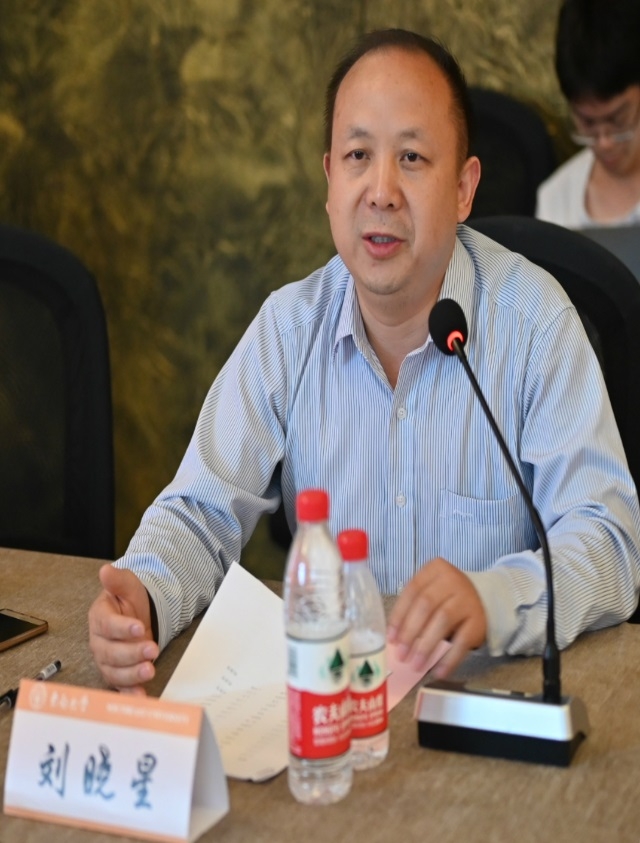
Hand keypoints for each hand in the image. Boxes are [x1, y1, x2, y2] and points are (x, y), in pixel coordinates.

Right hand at [88, 564, 159, 693]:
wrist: (136, 615)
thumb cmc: (129, 601)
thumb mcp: (128, 585)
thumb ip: (118, 580)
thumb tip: (106, 570)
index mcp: (100, 618)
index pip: (107, 624)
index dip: (122, 628)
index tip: (138, 627)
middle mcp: (100, 642)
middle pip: (110, 652)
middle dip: (131, 652)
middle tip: (151, 649)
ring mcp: (107, 660)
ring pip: (115, 671)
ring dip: (132, 673)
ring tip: (150, 670)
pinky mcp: (118, 673)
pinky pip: (121, 686)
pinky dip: (130, 693)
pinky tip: (141, 696)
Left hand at [387, 557, 486, 678]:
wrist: (484, 599)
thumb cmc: (447, 598)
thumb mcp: (430, 593)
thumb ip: (413, 609)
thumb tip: (394, 639)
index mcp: (435, 570)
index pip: (412, 591)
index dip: (399, 616)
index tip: (391, 638)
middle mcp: (452, 580)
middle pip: (426, 605)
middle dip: (410, 632)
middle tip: (401, 655)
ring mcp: (467, 599)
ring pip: (442, 621)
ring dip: (426, 646)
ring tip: (416, 664)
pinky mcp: (478, 620)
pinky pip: (462, 641)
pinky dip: (449, 658)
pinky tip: (439, 671)